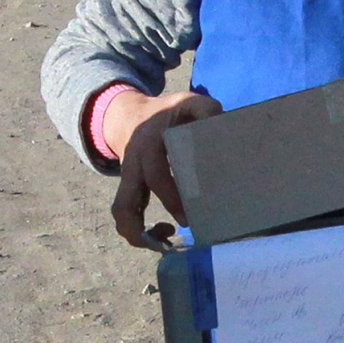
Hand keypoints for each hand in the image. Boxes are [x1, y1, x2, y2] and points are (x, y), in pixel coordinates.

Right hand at [105, 88, 219, 248]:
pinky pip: (125, 216)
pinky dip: (138, 232)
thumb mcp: (186, 102)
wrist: (128, 116)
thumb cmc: (167, 114)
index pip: (156, 173)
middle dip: (160, 215)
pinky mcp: (128, 190)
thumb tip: (221, 125)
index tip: (191, 206)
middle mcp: (134, 164)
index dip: (171, 194)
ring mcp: (128, 179)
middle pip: (133, 197)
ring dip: (139, 233)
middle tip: (188, 223)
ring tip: (166, 240)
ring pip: (122, 210)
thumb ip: (204, 109)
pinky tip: (163, 236)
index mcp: (148, 143)